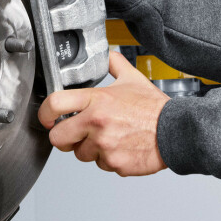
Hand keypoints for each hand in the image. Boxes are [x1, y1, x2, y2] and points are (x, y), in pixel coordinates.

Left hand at [38, 52, 168, 176]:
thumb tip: (108, 55)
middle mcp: (96, 123)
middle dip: (64, 137)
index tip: (47, 117)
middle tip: (74, 133)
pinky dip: (108, 159)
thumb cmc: (154, 108)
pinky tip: (121, 147)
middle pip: (58, 138)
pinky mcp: (114, 163)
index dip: (45, 113)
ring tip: (109, 138)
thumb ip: (115, 65)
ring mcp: (104, 145)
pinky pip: (101, 165)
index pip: (55, 104)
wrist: (176, 131)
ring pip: (80, 154)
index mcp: (96, 100)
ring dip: (90, 149)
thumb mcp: (133, 79)